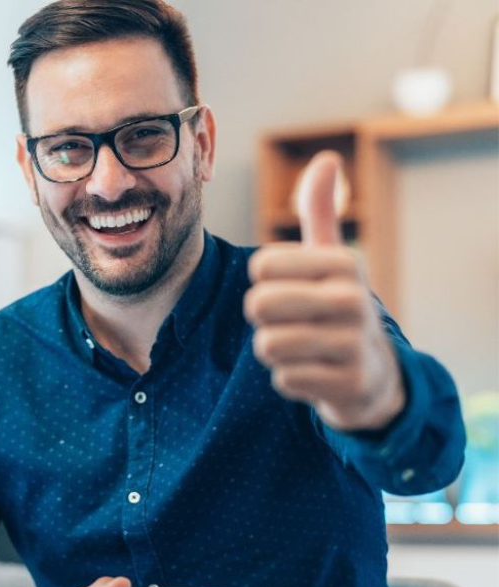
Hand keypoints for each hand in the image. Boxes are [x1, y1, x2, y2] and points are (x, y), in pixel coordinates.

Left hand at [244, 150, 405, 430]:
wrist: (373, 373)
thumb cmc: (337, 306)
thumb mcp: (332, 259)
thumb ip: (320, 212)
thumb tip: (326, 158)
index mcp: (343, 263)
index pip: (260, 266)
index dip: (263, 283)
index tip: (290, 289)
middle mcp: (353, 300)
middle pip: (258, 305)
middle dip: (264, 319)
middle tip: (292, 322)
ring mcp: (353, 344)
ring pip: (267, 346)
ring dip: (275, 351)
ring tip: (303, 347)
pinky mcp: (346, 384)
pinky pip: (283, 380)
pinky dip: (290, 379)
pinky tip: (314, 372)